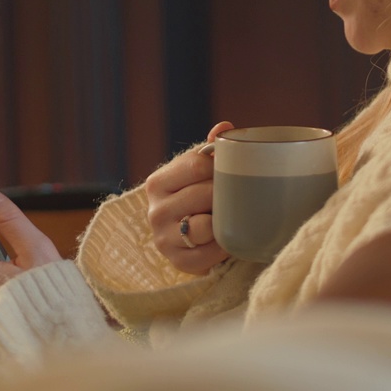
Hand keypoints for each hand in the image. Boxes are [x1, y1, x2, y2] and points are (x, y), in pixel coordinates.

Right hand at [144, 122, 233, 274]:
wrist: (182, 237)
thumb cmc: (194, 197)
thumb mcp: (196, 172)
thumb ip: (209, 150)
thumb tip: (224, 128)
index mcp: (157, 182)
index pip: (195, 165)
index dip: (219, 167)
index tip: (228, 171)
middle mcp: (155, 210)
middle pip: (203, 194)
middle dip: (224, 195)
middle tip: (235, 196)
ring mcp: (163, 238)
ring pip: (205, 226)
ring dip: (222, 222)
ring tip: (227, 217)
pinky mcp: (177, 262)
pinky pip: (209, 254)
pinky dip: (223, 247)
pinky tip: (226, 239)